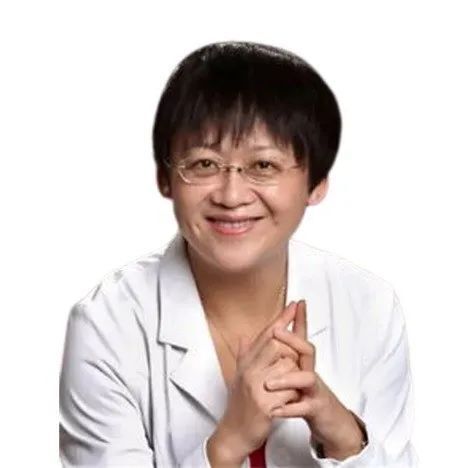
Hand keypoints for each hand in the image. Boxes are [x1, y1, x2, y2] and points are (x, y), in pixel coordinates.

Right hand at [208, 301, 300, 464]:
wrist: (234, 432)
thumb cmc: (239, 403)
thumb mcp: (239, 376)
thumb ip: (244, 355)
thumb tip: (243, 337)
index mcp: (246, 362)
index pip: (266, 333)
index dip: (282, 319)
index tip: (295, 305)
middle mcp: (249, 371)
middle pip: (277, 344)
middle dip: (292, 348)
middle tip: (298, 355)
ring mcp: (256, 387)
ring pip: (287, 366)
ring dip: (295, 374)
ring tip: (292, 383)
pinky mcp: (265, 405)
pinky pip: (290, 391)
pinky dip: (295, 394)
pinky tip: (292, 399)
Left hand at [266, 300, 364, 459]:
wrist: (331, 421)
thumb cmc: (308, 394)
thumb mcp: (296, 373)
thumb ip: (285, 356)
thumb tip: (272, 334)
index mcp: (303, 363)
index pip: (302, 337)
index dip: (300, 320)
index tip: (296, 302)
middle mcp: (310, 372)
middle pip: (307, 350)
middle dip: (293, 339)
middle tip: (275, 331)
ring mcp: (315, 390)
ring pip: (306, 378)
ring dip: (287, 379)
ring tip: (268, 384)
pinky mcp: (317, 409)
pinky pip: (305, 407)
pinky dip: (290, 409)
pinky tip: (275, 410)